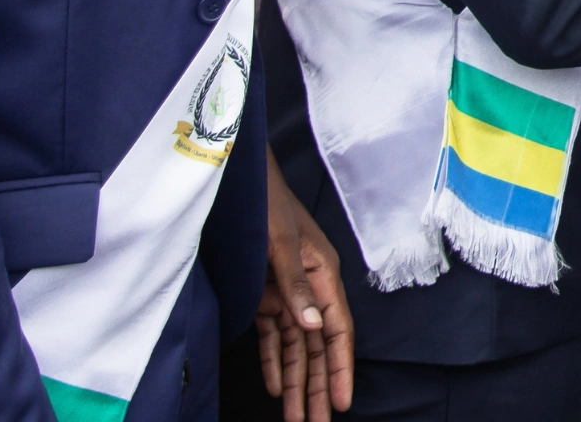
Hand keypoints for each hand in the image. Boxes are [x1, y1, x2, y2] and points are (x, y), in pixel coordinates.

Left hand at [259, 151, 352, 419]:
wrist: (239, 181)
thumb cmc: (266, 205)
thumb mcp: (281, 243)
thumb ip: (297, 286)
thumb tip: (314, 326)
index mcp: (322, 273)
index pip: (337, 330)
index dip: (340, 368)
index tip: (341, 402)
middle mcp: (309, 288)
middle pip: (317, 347)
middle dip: (318, 387)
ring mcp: (287, 293)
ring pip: (295, 348)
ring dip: (296, 383)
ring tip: (296, 418)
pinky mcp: (264, 295)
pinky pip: (272, 337)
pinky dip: (272, 363)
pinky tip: (275, 388)